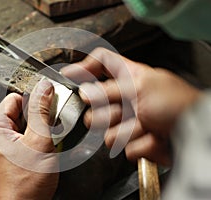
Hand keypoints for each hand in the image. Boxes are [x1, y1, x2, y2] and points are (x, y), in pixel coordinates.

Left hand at [0, 80, 58, 199]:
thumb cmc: (25, 185)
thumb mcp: (39, 141)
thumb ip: (41, 111)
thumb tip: (44, 88)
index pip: (14, 98)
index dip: (34, 101)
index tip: (48, 107)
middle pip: (19, 112)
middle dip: (38, 119)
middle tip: (49, 131)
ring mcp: (0, 147)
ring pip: (24, 125)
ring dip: (39, 131)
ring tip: (46, 144)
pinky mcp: (8, 155)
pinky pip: (23, 139)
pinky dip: (36, 141)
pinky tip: (43, 150)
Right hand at [61, 48, 200, 165]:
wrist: (196, 134)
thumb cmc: (177, 103)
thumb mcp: (142, 86)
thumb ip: (110, 89)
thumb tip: (85, 92)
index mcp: (129, 77)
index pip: (101, 63)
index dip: (84, 67)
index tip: (68, 77)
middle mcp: (126, 98)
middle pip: (96, 104)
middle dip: (109, 112)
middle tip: (126, 111)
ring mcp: (129, 120)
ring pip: (108, 131)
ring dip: (128, 130)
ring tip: (147, 126)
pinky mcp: (134, 141)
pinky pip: (124, 147)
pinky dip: (140, 144)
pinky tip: (154, 137)